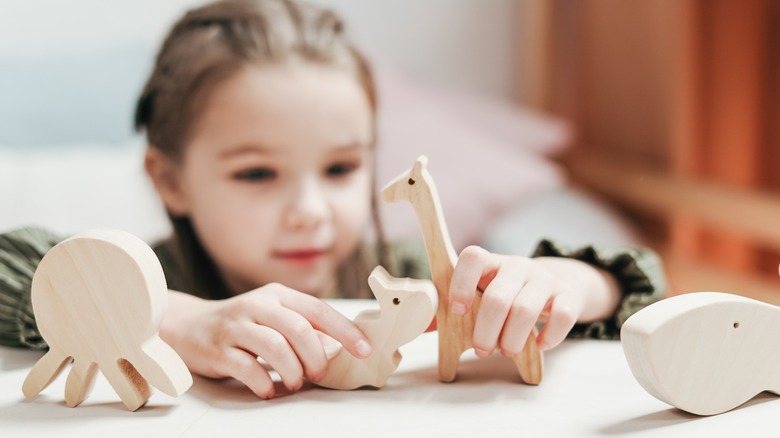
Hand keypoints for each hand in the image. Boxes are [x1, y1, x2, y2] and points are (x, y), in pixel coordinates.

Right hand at [161, 284, 371, 398]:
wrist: (186, 326)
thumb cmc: (241, 325)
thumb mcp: (274, 317)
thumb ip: (304, 328)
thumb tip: (340, 346)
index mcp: (277, 295)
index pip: (318, 309)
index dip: (344, 330)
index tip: (364, 349)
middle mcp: (257, 305)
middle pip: (299, 329)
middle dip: (316, 356)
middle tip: (318, 374)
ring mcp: (236, 326)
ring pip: (275, 347)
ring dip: (292, 371)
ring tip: (294, 383)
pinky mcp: (218, 349)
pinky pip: (247, 369)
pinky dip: (264, 384)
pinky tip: (268, 390)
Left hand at [449, 246, 618, 354]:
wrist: (553, 284)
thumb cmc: (506, 293)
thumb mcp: (480, 293)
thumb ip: (452, 308)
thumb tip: (423, 325)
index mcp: (489, 263)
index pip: (473, 257)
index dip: (461, 283)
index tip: (458, 311)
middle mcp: (517, 266)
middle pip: (498, 297)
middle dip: (486, 331)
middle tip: (483, 350)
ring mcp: (544, 278)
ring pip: (526, 310)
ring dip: (513, 338)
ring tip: (507, 351)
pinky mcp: (567, 295)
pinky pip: (562, 315)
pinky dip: (549, 336)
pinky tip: (539, 345)